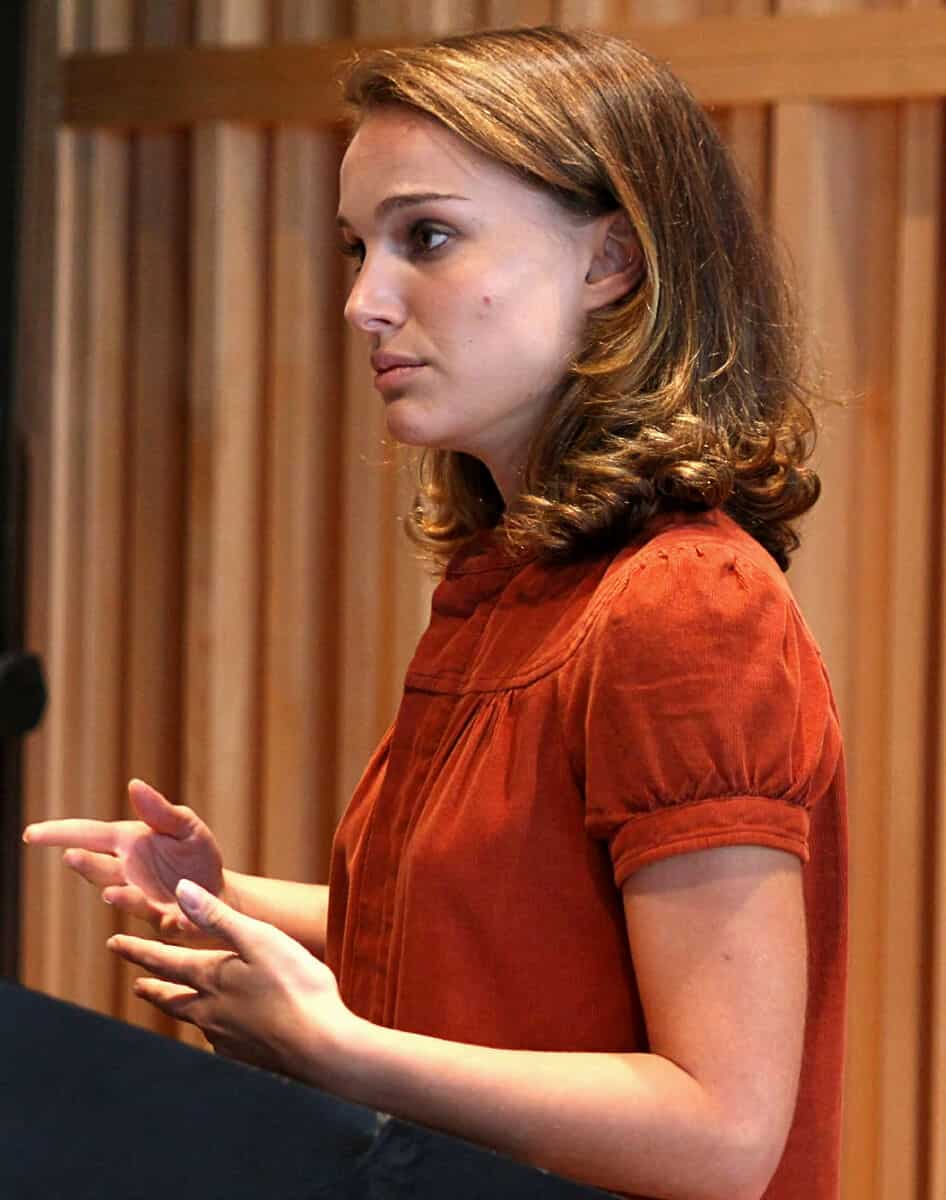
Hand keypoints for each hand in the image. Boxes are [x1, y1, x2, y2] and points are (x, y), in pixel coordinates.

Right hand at [22, 779, 226, 945]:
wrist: (219, 893)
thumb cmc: (197, 855)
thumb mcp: (185, 826)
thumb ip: (162, 810)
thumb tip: (134, 784)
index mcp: (130, 843)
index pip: (88, 835)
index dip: (59, 834)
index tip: (30, 834)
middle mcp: (129, 873)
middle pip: (102, 869)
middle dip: (87, 865)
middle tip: (72, 856)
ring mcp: (144, 899)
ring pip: (128, 898)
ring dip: (122, 897)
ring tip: (113, 892)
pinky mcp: (167, 921)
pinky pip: (166, 922)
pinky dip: (171, 922)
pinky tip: (175, 921)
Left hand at [107, 880, 358, 1081]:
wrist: (321, 1047)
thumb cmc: (296, 986)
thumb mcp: (259, 939)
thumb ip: (218, 917)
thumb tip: (180, 890)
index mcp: (212, 978)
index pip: (164, 961)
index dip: (138, 951)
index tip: (114, 943)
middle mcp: (210, 1012)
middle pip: (171, 998)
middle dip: (152, 988)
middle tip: (137, 985)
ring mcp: (227, 1038)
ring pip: (195, 1021)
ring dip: (181, 1009)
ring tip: (180, 1005)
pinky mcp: (247, 1057)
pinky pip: (219, 1040)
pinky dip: (213, 1030)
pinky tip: (225, 1031)